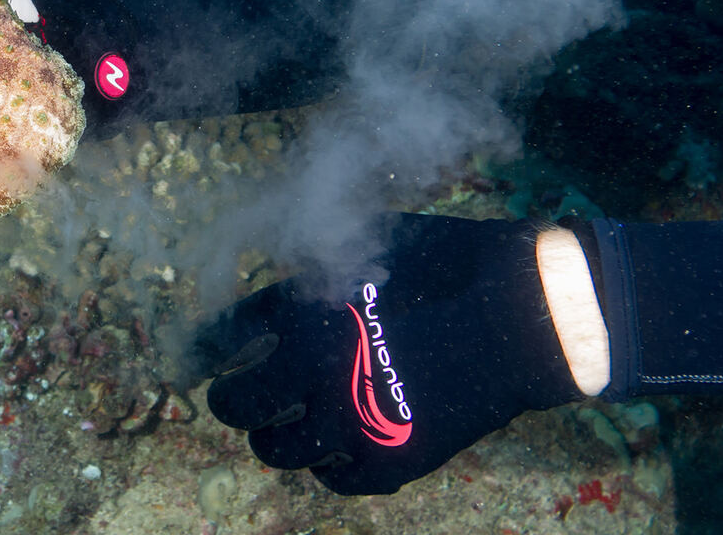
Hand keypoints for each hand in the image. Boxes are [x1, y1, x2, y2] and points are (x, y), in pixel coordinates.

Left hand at [190, 214, 585, 494]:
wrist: (518, 316)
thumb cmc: (446, 265)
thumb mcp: (367, 242)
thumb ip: (313, 265)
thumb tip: (275, 282)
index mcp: (301, 315)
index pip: (224, 334)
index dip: (207, 344)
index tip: (204, 354)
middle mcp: (312, 374)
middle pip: (236, 403)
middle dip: (227, 399)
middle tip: (229, 398)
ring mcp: (350, 424)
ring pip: (277, 450)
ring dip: (270, 436)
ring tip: (276, 429)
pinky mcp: (391, 460)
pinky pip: (336, 480)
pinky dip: (327, 467)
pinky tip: (331, 453)